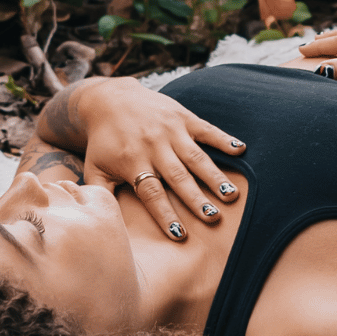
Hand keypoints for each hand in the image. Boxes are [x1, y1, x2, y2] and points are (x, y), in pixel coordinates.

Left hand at [59, 78, 245, 239]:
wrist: (109, 99)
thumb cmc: (104, 141)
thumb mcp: (95, 168)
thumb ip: (100, 195)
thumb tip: (100, 223)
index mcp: (133, 162)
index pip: (151, 193)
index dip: (165, 214)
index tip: (180, 235)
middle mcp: (153, 146)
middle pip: (178, 177)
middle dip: (196, 198)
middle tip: (213, 218)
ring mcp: (170, 130)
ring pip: (196, 157)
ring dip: (214, 176)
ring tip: (231, 195)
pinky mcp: (183, 116)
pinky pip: (206, 129)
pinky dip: (224, 139)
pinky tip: (241, 150)